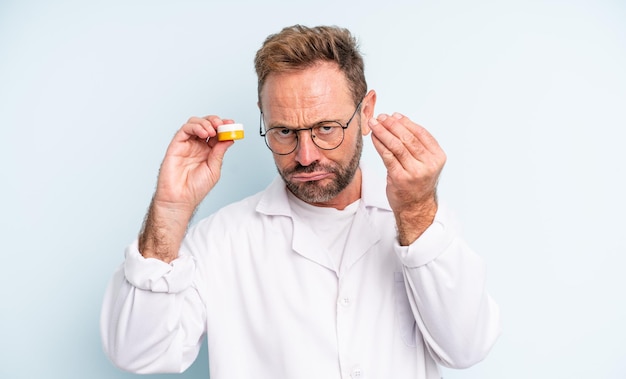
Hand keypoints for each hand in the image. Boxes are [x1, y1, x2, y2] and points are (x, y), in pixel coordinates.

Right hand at [139, 115, 235, 261]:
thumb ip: (219, 152)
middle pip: (206, 124)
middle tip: (223, 125)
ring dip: (206, 122)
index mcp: (208, 151)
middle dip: (216, 121)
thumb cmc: (195, 188)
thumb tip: (229, 138)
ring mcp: (186, 144)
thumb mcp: (214, 169)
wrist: (181, 199)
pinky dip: (195, 127)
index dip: (224, 127)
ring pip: (195, 123)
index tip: (232, 124)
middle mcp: (197, 146)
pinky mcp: (176, 145)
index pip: (217, 133)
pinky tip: (204, 133)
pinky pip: (184, 130)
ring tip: (213, 131)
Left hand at [368, 112, 445, 244]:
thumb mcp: (426, 163)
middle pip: (408, 138)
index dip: (407, 122)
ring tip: (375, 123)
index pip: (422, 133)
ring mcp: (414, 172)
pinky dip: (379, 144)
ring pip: (396, 146)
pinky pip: (387, 156)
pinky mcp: (400, 178)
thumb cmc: (418, 182)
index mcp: (437, 157)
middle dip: (393, 125)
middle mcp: (428, 164)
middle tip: (381, 117)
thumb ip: (417, 145)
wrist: (415, 207)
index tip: (395, 115)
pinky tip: (374, 137)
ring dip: (384, 132)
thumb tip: (399, 120)